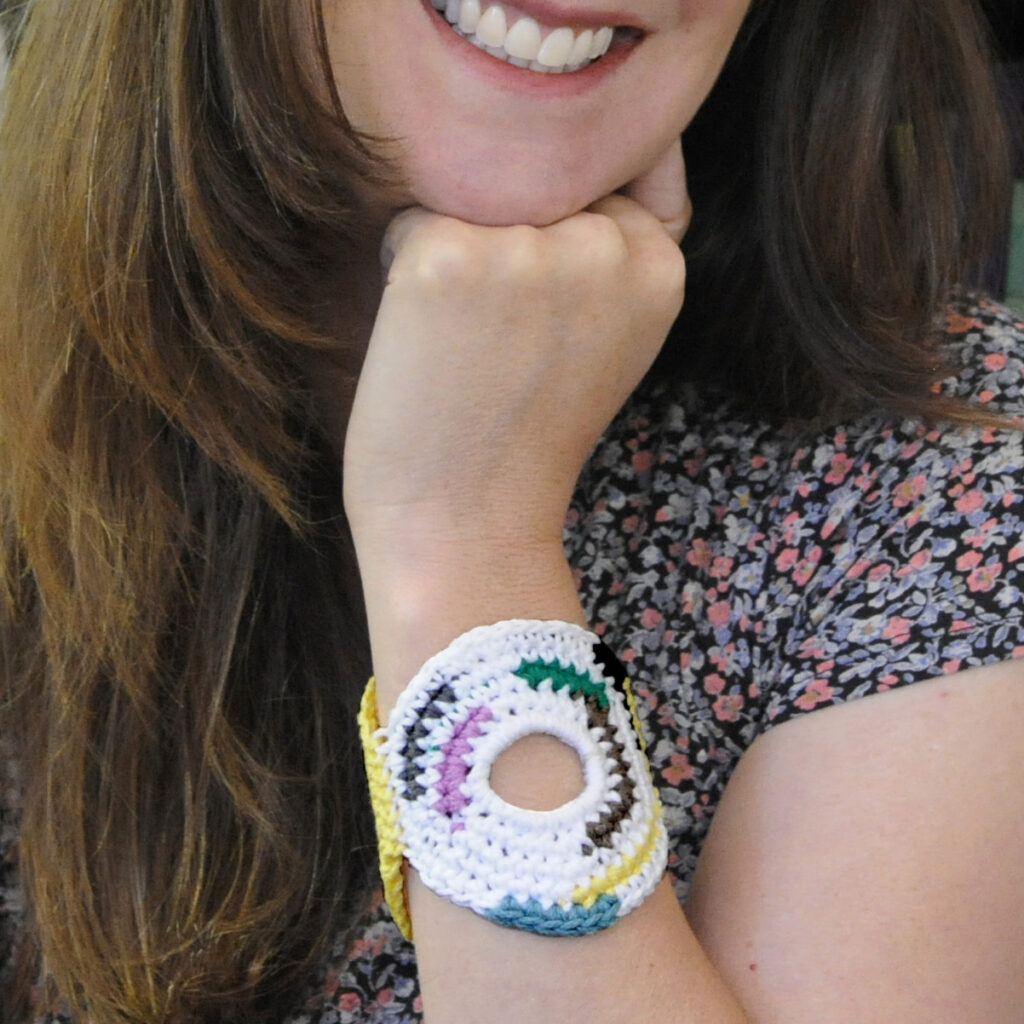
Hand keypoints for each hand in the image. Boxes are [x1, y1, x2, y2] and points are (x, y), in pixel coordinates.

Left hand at [343, 140, 688, 560]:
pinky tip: (427, 342)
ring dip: (457, 251)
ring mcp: (527, 249)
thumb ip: (618, 255)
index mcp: (658, 266)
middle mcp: (605, 244)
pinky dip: (404, 273)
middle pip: (532, 181)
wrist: (468, 526)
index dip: (555, 242)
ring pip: (472, 195)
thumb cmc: (526, 437)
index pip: (603, 183)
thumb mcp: (611, 340)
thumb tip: (589, 166)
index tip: (541, 322)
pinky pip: (411, 222)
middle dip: (506, 236)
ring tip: (465, 342)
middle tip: (499, 340)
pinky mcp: (448, 256)